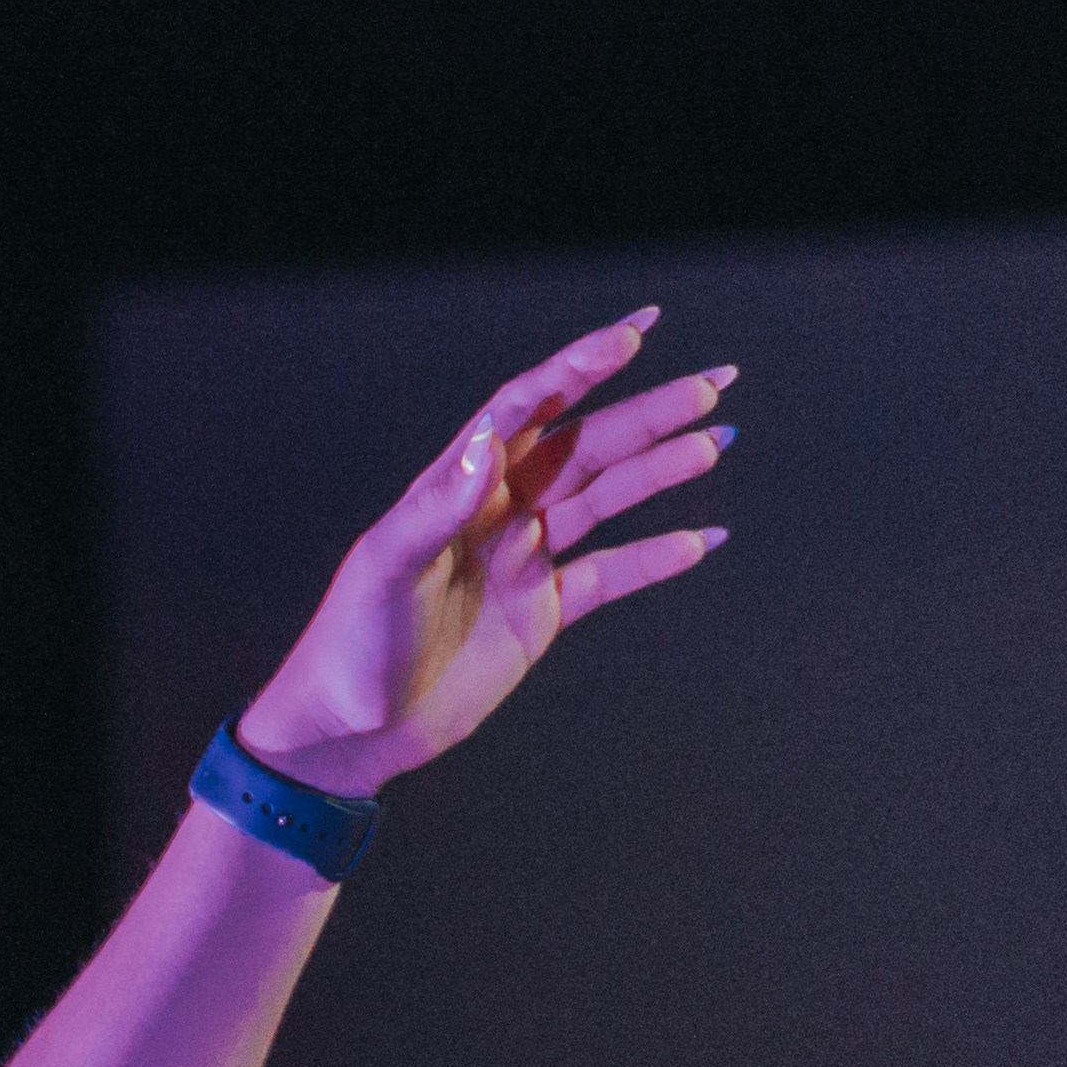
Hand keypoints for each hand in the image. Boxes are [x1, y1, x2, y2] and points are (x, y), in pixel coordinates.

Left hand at [234, 314, 731, 798]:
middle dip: (647, 413)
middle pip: (584, 446)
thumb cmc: (349, 644)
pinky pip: (611, 575)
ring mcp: (523, 559)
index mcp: (456, 485)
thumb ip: (438, 507)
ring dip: (660, 470)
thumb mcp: (385, 569)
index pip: (526, 408)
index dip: (577, 367)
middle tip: (711, 384)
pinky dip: (656, 558)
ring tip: (716, 441)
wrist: (352, 730)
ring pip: (606, 499)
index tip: (632, 336)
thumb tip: (487, 444)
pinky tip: (703, 538)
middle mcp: (496, 511)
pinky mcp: (541, 612)